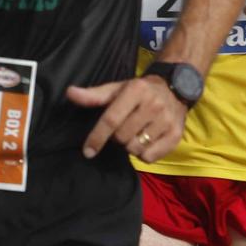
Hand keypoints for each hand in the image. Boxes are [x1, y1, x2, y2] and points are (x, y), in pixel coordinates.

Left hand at [69, 75, 187, 162]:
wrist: (175, 89)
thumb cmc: (139, 91)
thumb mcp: (117, 89)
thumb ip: (93, 95)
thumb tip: (69, 93)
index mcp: (136, 91)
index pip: (111, 119)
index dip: (97, 137)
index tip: (88, 151)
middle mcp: (153, 105)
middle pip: (122, 137)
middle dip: (116, 138)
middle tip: (123, 128)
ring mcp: (166, 121)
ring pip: (135, 148)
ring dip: (129, 146)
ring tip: (135, 133)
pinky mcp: (176, 136)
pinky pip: (150, 157)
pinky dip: (143, 154)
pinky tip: (146, 141)